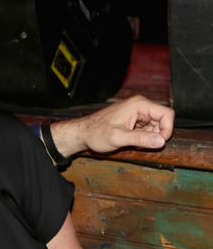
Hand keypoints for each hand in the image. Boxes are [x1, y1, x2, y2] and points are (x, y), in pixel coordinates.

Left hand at [50, 95, 174, 158]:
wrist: (82, 133)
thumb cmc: (95, 132)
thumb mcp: (118, 137)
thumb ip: (140, 139)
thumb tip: (161, 141)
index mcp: (138, 105)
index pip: (167, 114)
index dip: (167, 129)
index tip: (158, 142)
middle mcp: (139, 106)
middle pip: (162, 121)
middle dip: (156, 135)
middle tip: (141, 144)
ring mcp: (137, 114)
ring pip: (156, 127)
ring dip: (149, 138)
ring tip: (133, 143)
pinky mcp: (134, 121)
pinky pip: (147, 130)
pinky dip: (143, 138)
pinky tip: (130, 141)